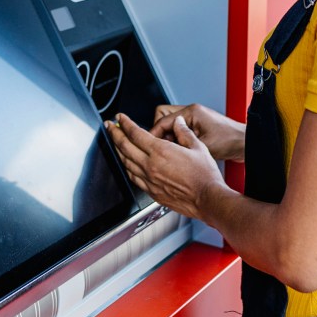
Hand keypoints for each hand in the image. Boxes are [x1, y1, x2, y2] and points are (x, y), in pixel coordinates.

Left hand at [107, 112, 223, 219]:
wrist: (207, 199)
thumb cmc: (204, 176)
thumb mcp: (197, 147)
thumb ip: (184, 132)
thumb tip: (178, 123)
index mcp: (160, 151)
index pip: (135, 133)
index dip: (125, 123)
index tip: (119, 118)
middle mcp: (151, 165)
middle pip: (125, 147)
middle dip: (114, 134)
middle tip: (109, 126)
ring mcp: (149, 180)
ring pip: (126, 163)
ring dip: (117, 150)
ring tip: (114, 142)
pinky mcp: (152, 192)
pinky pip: (133, 178)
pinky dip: (126, 168)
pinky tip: (127, 164)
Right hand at [150, 104, 244, 162]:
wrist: (246, 144)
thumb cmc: (230, 141)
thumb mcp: (202, 144)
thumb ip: (182, 142)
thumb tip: (164, 146)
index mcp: (191, 111)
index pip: (162, 120)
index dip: (155, 134)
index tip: (150, 145)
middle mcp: (192, 113)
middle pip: (163, 118)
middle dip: (160, 133)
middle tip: (162, 147)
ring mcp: (195, 119)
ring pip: (171, 125)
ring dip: (169, 137)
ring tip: (172, 150)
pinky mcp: (198, 127)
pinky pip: (180, 130)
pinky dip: (177, 139)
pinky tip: (180, 150)